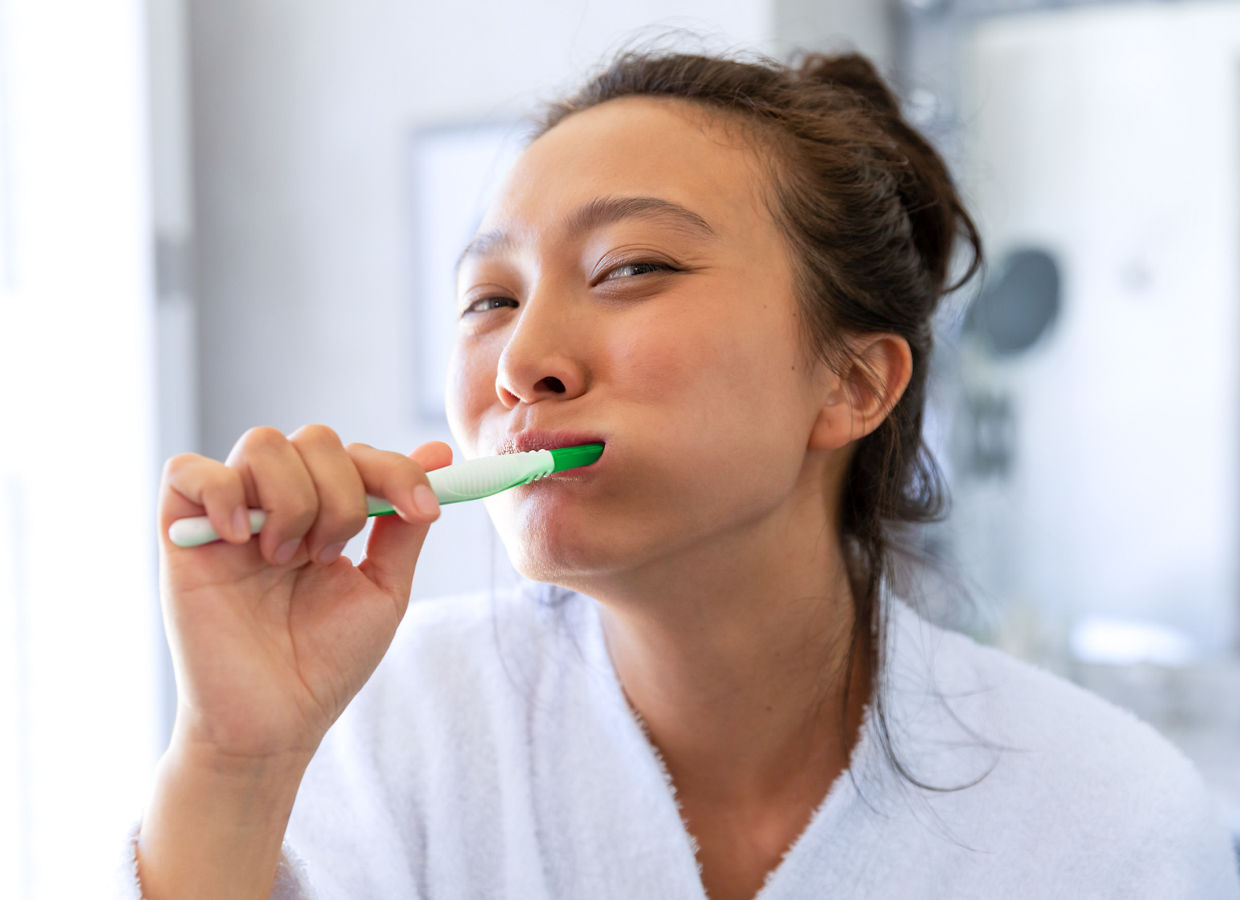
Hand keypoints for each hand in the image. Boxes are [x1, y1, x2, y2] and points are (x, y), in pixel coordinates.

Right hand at [157, 425, 450, 766]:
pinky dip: (222, 492)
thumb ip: (405, 523)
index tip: (424, 509)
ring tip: (287, 558)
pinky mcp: (181, 535)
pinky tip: (243, 540)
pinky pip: (188, 471)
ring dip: (293, 498)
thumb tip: (439, 455)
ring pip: (262, 444)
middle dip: (342, 493)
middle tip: (330, 556)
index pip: (358, 454)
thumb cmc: (324, 664)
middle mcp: (277, 504)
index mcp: (324, 512)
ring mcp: (229, 516)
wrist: (273, 725)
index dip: (396, 470)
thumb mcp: (383, 588)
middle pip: (314, 438)